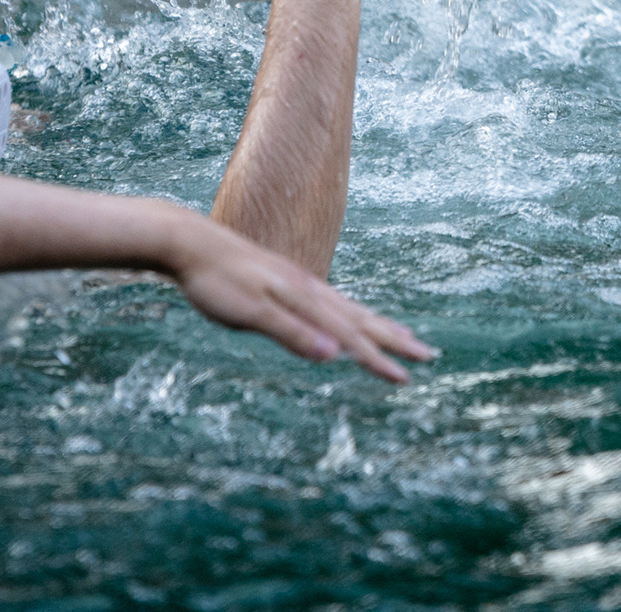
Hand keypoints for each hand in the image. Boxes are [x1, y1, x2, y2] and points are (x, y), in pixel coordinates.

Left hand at [168, 214, 434, 384]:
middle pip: (363, 319)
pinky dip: (355, 315)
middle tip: (429, 355)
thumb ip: (291, 333)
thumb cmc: (216, 281)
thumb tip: (334, 354)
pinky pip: (335, 303)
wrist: (190, 242)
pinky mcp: (289, 282)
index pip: (351, 336)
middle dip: (396, 340)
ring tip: (404, 336)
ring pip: (351, 309)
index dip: (379, 360)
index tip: (407, 379)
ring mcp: (301, 284)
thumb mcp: (250, 312)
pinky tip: (350, 319)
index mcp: (305, 299)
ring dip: (381, 326)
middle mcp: (311, 290)